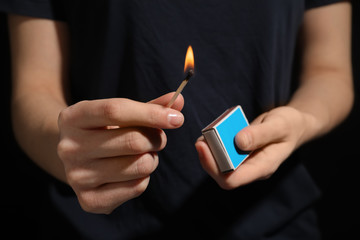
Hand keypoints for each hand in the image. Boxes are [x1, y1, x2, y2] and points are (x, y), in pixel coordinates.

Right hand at [57, 93, 183, 213]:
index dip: (151, 113)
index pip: (115, 111)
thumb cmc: (105, 130)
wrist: (77, 158)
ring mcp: (77, 176)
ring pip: (140, 166)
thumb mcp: (121, 113)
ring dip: (152, 158)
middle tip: (157, 138)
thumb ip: (150, 106)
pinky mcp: (89, 200)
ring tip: (142, 154)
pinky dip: (144, 178)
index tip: (176, 118)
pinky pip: (137, 187)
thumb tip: (178, 101)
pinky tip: (132, 172)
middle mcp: (69, 148)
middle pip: (132, 141)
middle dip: (156, 138)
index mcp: (73, 118)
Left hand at [195, 106, 309, 189]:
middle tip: (201, 140)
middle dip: (208, 159)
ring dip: (209, 153)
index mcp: (263, 167)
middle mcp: (252, 169)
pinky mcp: (240, 154)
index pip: (233, 180)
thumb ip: (260, 134)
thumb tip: (238, 142)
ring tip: (204, 136)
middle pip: (222, 176)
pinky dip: (214, 146)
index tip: (204, 147)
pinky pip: (223, 155)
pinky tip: (212, 133)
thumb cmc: (289, 125)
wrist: (294, 125)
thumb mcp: (279, 125)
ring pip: (220, 167)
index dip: (214, 167)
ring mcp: (246, 163)